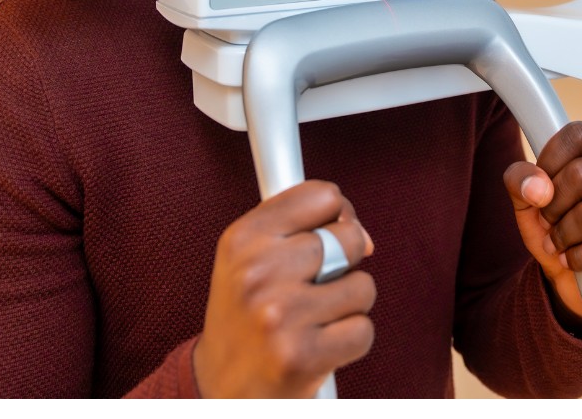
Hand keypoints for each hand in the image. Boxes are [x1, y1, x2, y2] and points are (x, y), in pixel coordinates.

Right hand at [193, 180, 375, 397]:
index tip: (330, 236)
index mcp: (243, 238)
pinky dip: (351, 340)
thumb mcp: (250, 256)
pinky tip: (321, 344)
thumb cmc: (245, 316)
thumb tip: (362, 233)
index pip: (323, 196)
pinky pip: (363, 330)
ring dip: (349, 305)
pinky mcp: (301, 356)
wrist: (218, 386)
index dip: (337, 216)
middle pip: (350, 238)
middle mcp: (258, 272)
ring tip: (314, 319)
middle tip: (315, 288)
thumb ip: (300, 226)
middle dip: (345, 264)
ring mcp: (279, 314)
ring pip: (363, 286)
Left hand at [504, 121, 581, 327]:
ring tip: (558, 244)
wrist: (578, 283)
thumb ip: (521, 181)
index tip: (541, 184)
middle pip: (581, 173)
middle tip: (548, 221)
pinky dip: (577, 259)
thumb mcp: (529, 203)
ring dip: (562, 235)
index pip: (579, 134)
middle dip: (552, 205)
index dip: (550, 158)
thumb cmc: (558, 230)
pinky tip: (572, 261)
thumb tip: (537, 187)